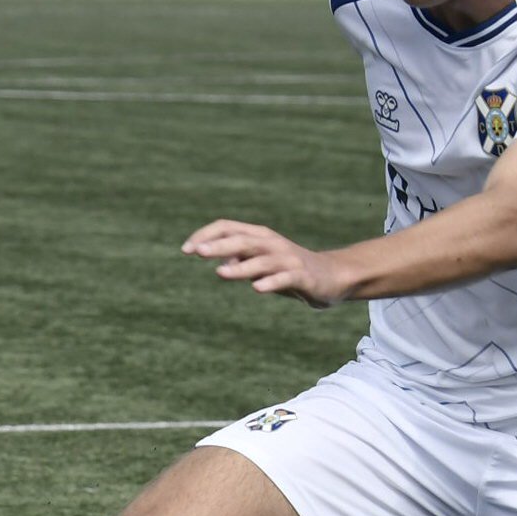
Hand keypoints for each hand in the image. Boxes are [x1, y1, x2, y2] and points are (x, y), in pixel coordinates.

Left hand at [184, 219, 346, 306]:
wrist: (330, 276)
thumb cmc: (287, 269)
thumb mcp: (261, 263)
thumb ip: (241, 260)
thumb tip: (220, 263)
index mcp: (259, 236)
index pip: (228, 227)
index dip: (205, 235)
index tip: (186, 249)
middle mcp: (272, 244)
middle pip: (242, 240)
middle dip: (218, 246)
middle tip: (197, 253)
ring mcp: (288, 259)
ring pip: (261, 260)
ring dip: (240, 267)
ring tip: (220, 273)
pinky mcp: (302, 276)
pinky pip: (284, 278)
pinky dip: (271, 282)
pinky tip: (256, 288)